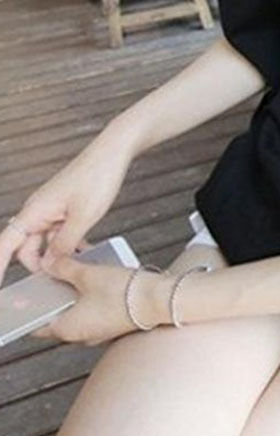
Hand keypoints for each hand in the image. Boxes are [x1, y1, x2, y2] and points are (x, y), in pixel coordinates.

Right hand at [0, 128, 134, 285]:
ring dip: (57, 254)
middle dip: (39, 265)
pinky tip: (84, 250)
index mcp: (34, 212)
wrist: (113, 153)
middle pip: (28, 248)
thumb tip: (47, 265)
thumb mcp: (83, 217)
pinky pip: (60, 231)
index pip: (5, 245)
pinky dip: (68, 243)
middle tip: (57, 282)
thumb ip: (64, 244)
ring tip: (76, 267)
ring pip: (46, 241)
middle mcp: (38, 211)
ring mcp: (51, 209)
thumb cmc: (97, 177)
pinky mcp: (65, 207)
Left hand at [29, 255, 171, 345]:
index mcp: (66, 328)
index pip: (37, 323)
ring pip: (78, 309)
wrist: (159, 299)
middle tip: (59, 270)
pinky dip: (92, 294)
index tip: (32, 290)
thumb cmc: (124, 293)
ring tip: (83, 267)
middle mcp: (80, 335)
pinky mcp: (113, 323)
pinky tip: (101, 275)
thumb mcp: (88, 274)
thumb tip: (50, 264)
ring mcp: (98, 331)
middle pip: (59, 312)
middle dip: (58, 291)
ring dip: (77, 290)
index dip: (33, 306)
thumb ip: (65, 268)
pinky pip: (95, 308)